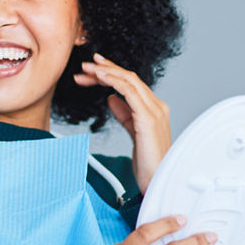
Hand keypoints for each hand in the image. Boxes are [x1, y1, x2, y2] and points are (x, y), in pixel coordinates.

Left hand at [73, 52, 170, 192]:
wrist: (158, 181)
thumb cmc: (149, 164)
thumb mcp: (133, 134)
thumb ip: (124, 115)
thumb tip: (111, 98)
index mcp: (154, 109)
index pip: (131, 84)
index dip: (112, 73)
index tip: (94, 68)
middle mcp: (157, 106)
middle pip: (130, 78)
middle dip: (106, 68)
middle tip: (86, 64)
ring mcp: (154, 111)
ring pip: (129, 81)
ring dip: (107, 72)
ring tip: (88, 69)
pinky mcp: (148, 118)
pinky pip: (129, 92)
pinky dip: (114, 81)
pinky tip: (100, 78)